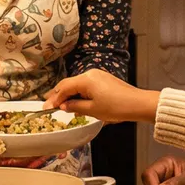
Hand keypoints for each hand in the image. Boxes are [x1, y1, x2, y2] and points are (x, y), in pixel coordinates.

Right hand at [43, 69, 159, 123]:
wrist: (138, 104)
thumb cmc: (116, 107)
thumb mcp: (92, 110)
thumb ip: (74, 107)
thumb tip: (63, 106)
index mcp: (86, 79)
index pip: (64, 88)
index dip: (54, 98)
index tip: (46, 107)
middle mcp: (90, 74)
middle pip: (69, 83)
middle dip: (58, 94)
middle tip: (47, 103)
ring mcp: (98, 75)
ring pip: (77, 84)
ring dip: (68, 94)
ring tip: (58, 103)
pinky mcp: (103, 79)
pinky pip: (85, 85)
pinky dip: (78, 92)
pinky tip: (74, 101)